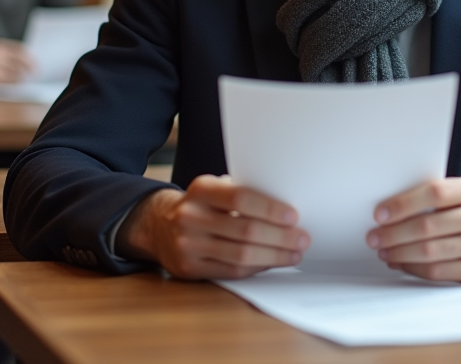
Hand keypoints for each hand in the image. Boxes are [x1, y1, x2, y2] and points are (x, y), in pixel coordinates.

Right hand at [0, 39, 34, 84]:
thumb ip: (4, 54)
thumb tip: (25, 63)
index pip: (22, 51)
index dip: (31, 60)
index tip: (37, 65)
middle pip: (22, 64)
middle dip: (29, 71)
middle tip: (33, 75)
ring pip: (16, 76)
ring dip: (21, 79)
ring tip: (22, 81)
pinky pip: (6, 84)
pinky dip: (12, 85)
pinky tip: (13, 86)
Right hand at [117, 174, 310, 279]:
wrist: (158, 225)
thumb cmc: (201, 205)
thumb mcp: (215, 189)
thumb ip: (242, 194)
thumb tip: (286, 209)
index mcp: (200, 190)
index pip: (240, 198)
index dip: (269, 209)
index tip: (293, 216)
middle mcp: (190, 216)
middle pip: (245, 231)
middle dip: (280, 237)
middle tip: (302, 238)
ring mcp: (187, 245)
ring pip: (240, 255)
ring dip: (274, 256)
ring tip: (294, 253)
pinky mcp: (189, 268)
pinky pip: (231, 271)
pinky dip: (257, 267)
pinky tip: (273, 262)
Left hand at [366, 176, 460, 285]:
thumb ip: (440, 196)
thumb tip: (390, 208)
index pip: (435, 192)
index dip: (403, 203)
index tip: (379, 213)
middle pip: (428, 225)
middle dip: (393, 233)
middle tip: (373, 237)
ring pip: (431, 252)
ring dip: (400, 253)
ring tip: (384, 251)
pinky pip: (441, 272)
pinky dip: (415, 269)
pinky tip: (403, 263)